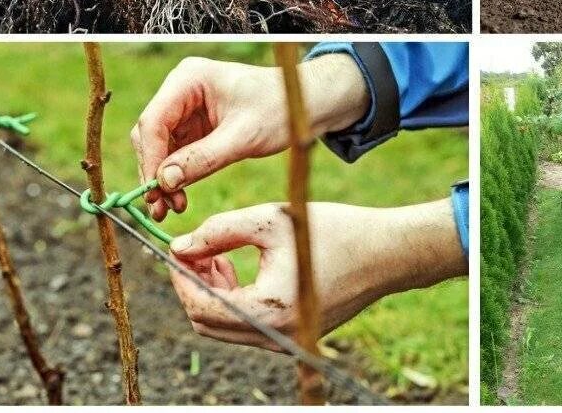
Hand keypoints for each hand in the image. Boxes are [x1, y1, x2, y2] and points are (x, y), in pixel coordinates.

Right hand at [131, 54, 368, 219]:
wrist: (306, 105)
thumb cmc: (281, 109)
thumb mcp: (243, 136)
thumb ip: (203, 158)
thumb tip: (164, 181)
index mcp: (190, 79)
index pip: (154, 121)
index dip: (151, 159)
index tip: (155, 192)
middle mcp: (182, 90)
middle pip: (151, 135)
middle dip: (154, 172)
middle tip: (160, 208)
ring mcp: (187, 107)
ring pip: (159, 147)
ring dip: (163, 179)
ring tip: (171, 209)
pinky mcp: (195, 125)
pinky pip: (175, 153)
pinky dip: (176, 176)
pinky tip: (180, 198)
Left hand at [168, 199, 466, 346]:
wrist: (385, 253)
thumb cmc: (332, 230)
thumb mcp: (271, 220)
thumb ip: (220, 231)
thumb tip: (178, 247)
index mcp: (268, 308)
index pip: (200, 306)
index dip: (180, 277)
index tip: (176, 248)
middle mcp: (275, 335)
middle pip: (207, 323)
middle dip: (192, 285)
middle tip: (193, 250)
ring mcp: (286, 341)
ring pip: (225, 327)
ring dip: (211, 292)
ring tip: (215, 253)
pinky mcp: (294, 336)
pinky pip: (247, 325)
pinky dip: (233, 299)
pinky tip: (237, 266)